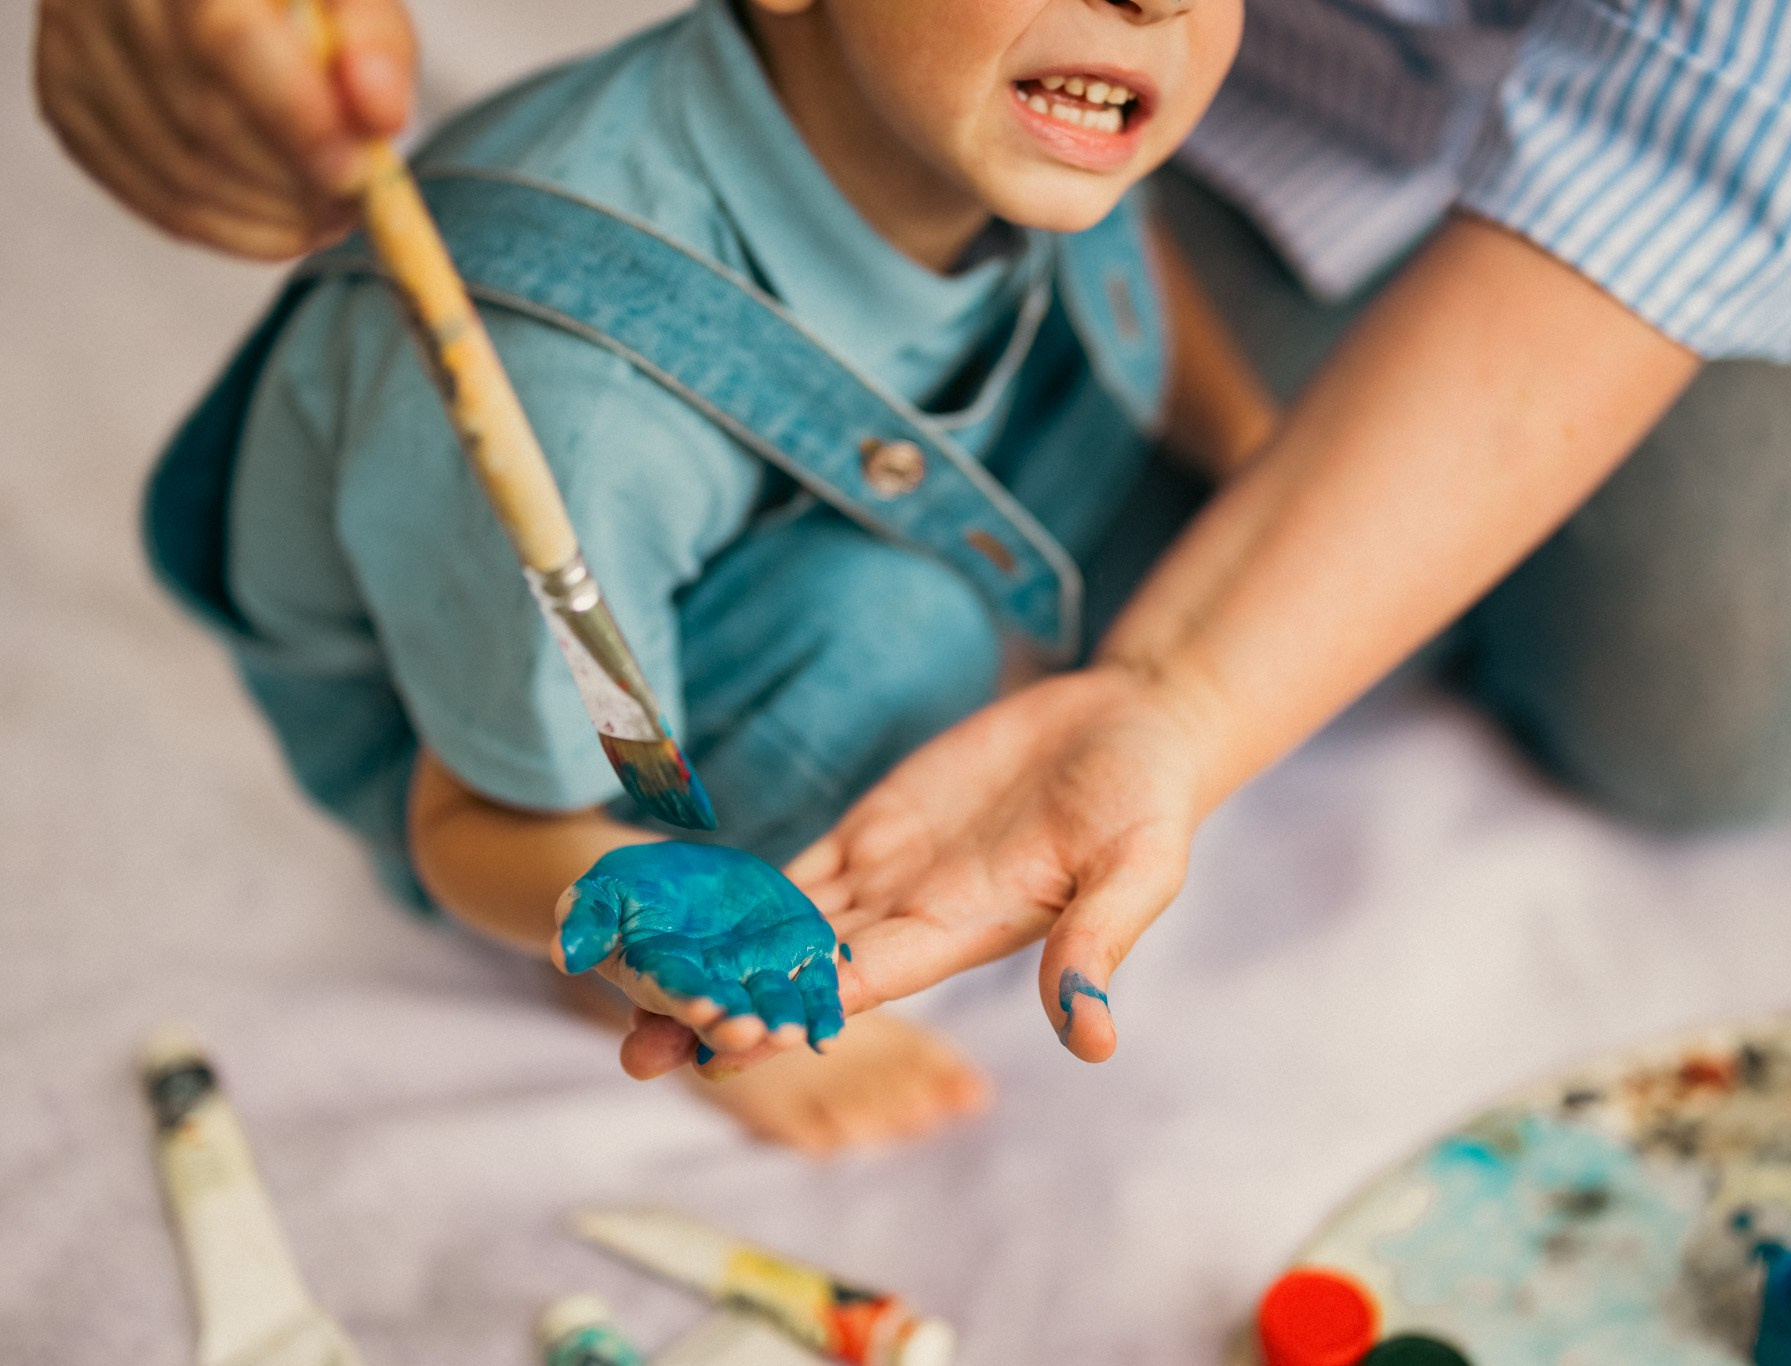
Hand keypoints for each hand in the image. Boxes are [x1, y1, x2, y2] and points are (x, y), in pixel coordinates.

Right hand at [33, 0, 415, 257]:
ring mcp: (73, 47)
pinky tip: (278, 225)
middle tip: (353, 206)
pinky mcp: (66, 99)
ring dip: (266, 218)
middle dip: (291, 184)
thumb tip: (380, 115)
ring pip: (173, 170)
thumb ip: (374, 42)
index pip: (226, 40)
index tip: (355, 174)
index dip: (295, 120)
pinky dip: (223, 228)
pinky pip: (144, 193)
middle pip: (201, 119)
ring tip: (327, 218)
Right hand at [554, 842, 845, 1065]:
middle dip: (732, 1028)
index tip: (695, 1005)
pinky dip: (823, 1011)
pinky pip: (816, 990)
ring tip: (789, 1034)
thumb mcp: (603, 891)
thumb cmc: (633, 892)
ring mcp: (758, 982)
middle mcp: (712, 994)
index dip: (682, 1000)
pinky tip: (828, 1031)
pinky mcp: (799, 962)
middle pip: (722, 1017)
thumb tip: (567, 954)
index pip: (670, 994)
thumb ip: (587, 919)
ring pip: (771, 1011)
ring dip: (779, 1025)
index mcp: (661, 980)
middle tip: (745, 1031)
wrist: (686, 879)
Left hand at [624, 667, 1210, 1077]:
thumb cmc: (1145, 799)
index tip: (725, 1035)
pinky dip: (731, 893)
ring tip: (619, 982)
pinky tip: (668, 909)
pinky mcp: (871, 830)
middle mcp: (909, 919)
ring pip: (777, 929)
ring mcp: (884, 875)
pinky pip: (789, 872)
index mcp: (961, 934)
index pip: (858, 984)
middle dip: (721, 1006)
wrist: (1128, 727)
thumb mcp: (1140, 868)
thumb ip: (1100, 943)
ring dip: (708, 959)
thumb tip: (1093, 1042)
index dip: (792, 1010)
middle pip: (796, 973)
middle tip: (635, 1038)